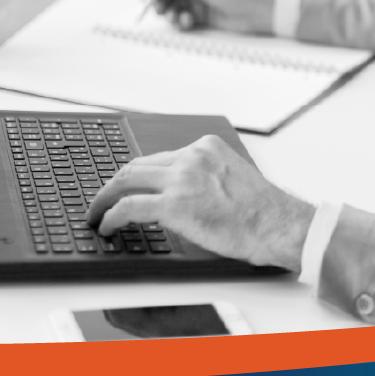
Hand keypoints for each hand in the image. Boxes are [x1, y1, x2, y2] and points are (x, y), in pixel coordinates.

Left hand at [86, 135, 313, 271]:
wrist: (278, 225)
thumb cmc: (263, 213)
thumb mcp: (233, 180)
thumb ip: (205, 180)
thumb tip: (182, 199)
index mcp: (207, 148)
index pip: (160, 158)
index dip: (139, 176)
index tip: (127, 187)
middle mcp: (192, 157)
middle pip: (137, 165)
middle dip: (115, 184)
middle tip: (102, 200)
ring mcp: (182, 178)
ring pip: (126, 180)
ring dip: (104, 198)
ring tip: (96, 214)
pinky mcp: (174, 204)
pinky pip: (128, 207)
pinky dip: (110, 216)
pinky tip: (106, 227)